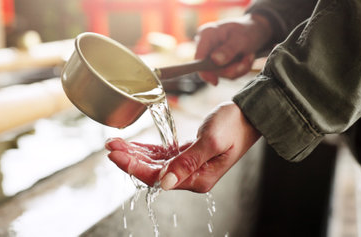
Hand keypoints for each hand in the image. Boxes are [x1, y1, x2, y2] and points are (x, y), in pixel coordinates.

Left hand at [106, 102, 260, 191]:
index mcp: (198, 178)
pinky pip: (164, 155)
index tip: (116, 154)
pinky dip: (148, 150)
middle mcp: (192, 176)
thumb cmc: (234, 126)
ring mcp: (190, 166)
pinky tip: (134, 145)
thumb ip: (186, 163)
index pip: (158, 177)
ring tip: (117, 143)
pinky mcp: (189, 155)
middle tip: (111, 145)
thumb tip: (165, 183)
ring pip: (156, 163)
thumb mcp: (210, 142)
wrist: (248, 116)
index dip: (134, 166)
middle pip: (153, 171)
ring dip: (136, 153)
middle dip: (130, 158)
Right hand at [195, 14, 272, 84]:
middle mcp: (206, 46)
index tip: (214, 81)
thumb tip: (215, 60)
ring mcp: (212, 57)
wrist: (255, 30)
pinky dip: (240, 69)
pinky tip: (245, 59)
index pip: (199, 57)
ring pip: (222, 74)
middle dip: (233, 68)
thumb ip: (229, 49)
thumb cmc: (247, 30)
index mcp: (207, 34)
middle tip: (248, 58)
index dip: (204, 71)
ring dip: (239, 68)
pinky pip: (228, 75)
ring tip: (249, 55)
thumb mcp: (241, 38)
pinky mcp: (218, 65)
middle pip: (212, 69)